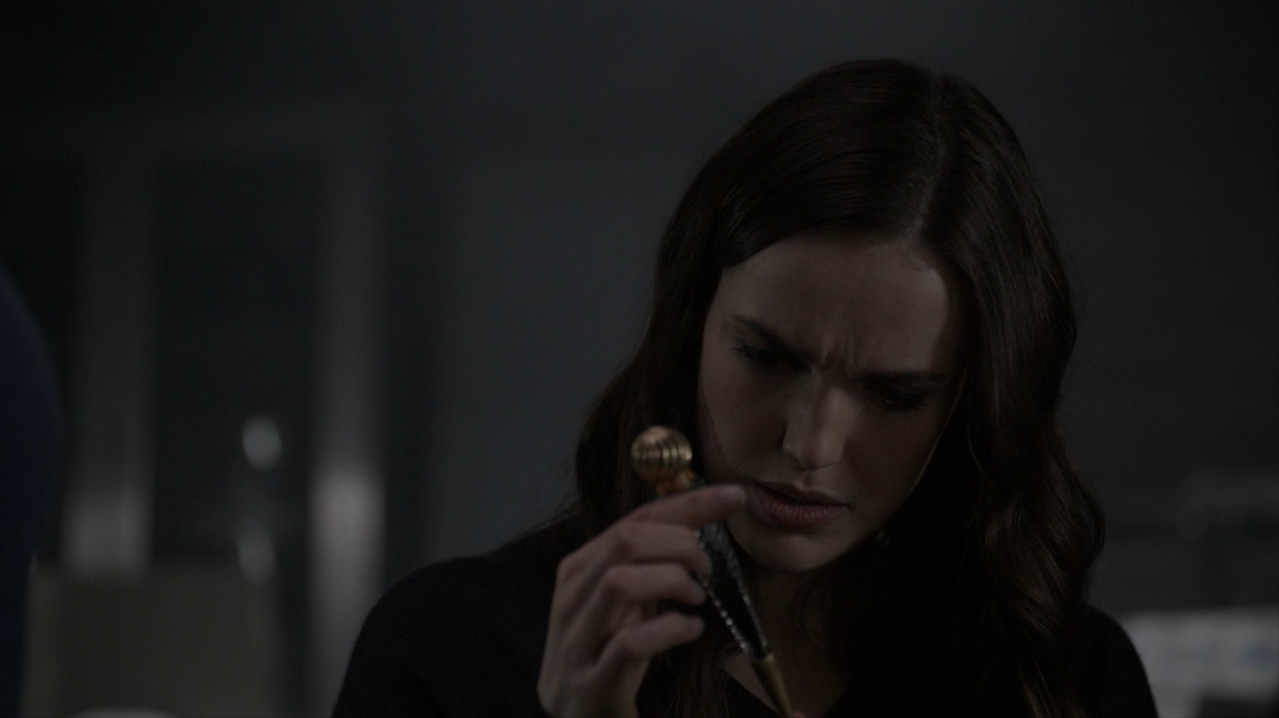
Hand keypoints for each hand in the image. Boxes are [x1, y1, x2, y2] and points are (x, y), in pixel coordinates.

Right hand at [537, 483, 746, 717]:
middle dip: (679, 543)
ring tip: (696, 597)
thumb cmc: (606, 655)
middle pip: (625, 541)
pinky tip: (690, 631)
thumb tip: (695, 523)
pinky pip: (628, 643)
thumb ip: (647, 566)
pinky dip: (669, 630)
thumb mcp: (624, 603)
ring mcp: (577, 641)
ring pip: (620, 583)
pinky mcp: (591, 684)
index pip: (634, 519)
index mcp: (579, 571)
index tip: (732, 497)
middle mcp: (571, 598)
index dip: (688, 504)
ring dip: (671, 582)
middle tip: (706, 567)